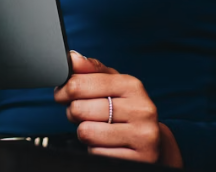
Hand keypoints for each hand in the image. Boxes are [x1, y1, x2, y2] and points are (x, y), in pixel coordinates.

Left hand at [53, 51, 181, 166]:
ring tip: (96, 129)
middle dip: (73, 113)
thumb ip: (91, 69)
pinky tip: (107, 144)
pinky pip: (96, 152)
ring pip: (86, 132)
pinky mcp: (138, 158)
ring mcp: (142, 135)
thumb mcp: (112, 84)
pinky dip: (95, 149)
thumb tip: (72, 58)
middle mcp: (141, 109)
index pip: (78, 84)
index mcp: (131, 85)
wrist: (153, 143)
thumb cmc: (125, 109)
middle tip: (82, 114)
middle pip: (79, 108)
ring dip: (84, 132)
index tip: (62, 94)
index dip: (63, 91)